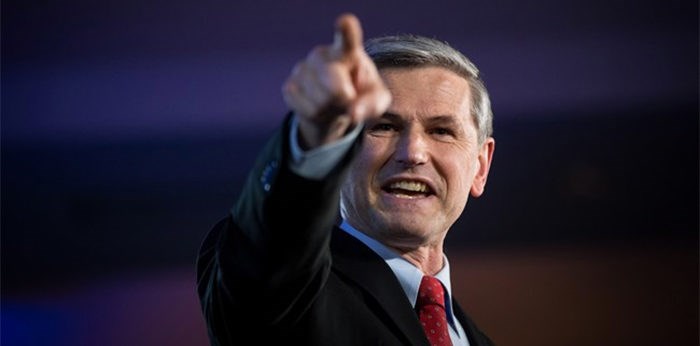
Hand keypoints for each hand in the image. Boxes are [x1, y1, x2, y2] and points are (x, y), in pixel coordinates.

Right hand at [282, 13, 391, 149]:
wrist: (334, 104)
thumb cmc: (361, 96)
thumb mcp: (376, 100)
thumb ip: (373, 104)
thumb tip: (354, 113)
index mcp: (348, 50)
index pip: (346, 37)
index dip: (345, 30)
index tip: (344, 22)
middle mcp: (322, 54)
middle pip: (335, 89)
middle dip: (345, 102)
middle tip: (349, 97)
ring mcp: (302, 69)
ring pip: (320, 104)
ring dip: (331, 111)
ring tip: (333, 102)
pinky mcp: (289, 86)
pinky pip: (307, 112)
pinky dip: (318, 117)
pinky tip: (319, 106)